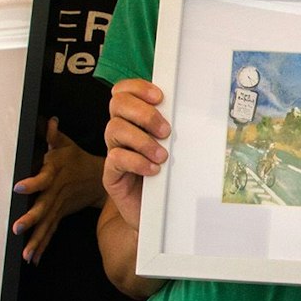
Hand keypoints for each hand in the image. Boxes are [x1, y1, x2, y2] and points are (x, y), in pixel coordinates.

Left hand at [12, 118, 103, 262]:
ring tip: (26, 254)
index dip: (32, 182)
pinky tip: (33, 258)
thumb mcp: (66, 144)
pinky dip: (42, 245)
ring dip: (37, 240)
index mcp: (55, 173)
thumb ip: (53, 135)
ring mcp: (59, 206)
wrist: (98, 178)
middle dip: (31, 219)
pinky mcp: (60, 215)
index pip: (43, 178)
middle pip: (44, 206)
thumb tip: (48, 122)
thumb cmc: (76, 159)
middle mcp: (56, 192)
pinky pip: (51, 231)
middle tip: (18, 229)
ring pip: (47, 224)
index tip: (18, 187)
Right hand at [101, 79, 168, 228]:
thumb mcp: (172, 148)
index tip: (160, 97)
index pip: (123, 91)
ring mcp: (113, 152)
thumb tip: (189, 111)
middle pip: (117, 104)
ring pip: (114, 129)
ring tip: (162, 155)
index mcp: (133, 119)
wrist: (156, 213)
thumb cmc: (166, 177)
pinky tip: (153, 169)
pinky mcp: (111, 174)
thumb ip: (172, 129)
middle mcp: (120, 132)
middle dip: (144, 113)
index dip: (138, 88)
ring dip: (142, 139)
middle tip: (166, 130)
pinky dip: (137, 161)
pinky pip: (115, 158)